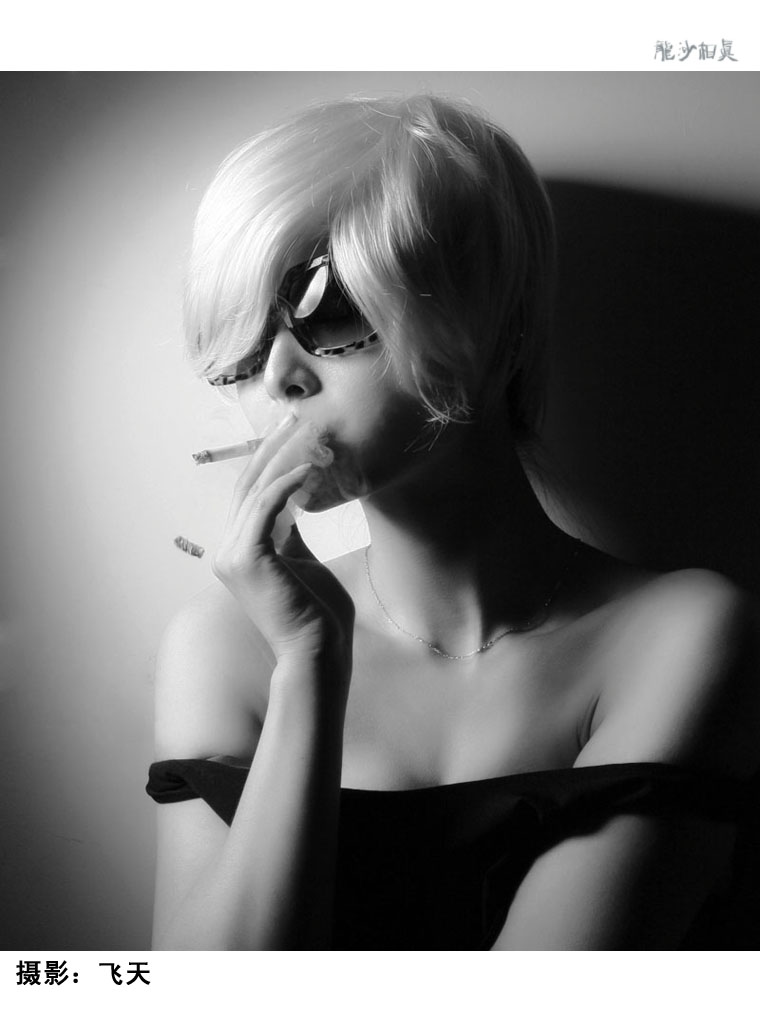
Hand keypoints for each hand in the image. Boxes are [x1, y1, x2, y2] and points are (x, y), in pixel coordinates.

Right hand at [212, 414, 354, 683]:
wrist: (316, 651)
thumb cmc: (315, 612)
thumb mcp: (301, 562)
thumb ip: (290, 532)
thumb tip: (297, 501)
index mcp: (237, 551)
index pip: (248, 494)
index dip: (267, 459)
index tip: (290, 431)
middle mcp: (226, 550)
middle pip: (246, 484)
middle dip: (271, 447)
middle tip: (294, 415)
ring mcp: (231, 555)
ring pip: (255, 490)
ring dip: (282, 456)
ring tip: (306, 429)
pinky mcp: (246, 559)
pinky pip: (265, 506)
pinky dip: (287, 483)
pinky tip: (310, 467)